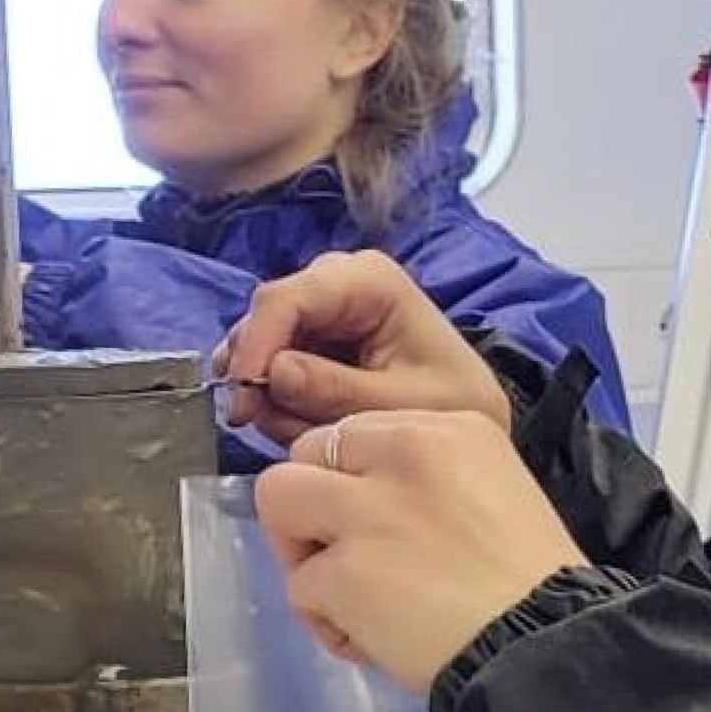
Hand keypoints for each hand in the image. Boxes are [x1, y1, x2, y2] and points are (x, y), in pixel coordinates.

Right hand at [216, 249, 510, 442]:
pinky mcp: (309, 337)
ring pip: (259, 346)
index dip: (256, 345)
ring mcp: (319, 308)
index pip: (288, 298)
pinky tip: (301, 425)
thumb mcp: (403, 405)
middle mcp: (336, 281)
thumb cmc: (451, 403)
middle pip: (266, 319)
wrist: (467, 414)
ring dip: (271, 396)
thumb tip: (274, 373)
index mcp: (369, 280)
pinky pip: (268, 364)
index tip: (243, 398)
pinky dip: (277, 400)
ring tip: (304, 431)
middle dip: (262, 377)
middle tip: (274, 428)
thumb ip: (337, 390)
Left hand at [255, 410, 582, 691]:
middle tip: (348, 556)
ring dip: (303, 554)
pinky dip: (328, 623)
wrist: (548, 647)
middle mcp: (403, 452)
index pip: (351, 432)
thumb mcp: (493, 489)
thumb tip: (364, 499)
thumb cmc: (532, 582)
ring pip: (277, 503)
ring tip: (352, 598)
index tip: (376, 521)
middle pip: (302, 454)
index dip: (349, 479)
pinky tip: (373, 641)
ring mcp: (369, 511)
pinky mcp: (345, 573)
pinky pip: (298, 589)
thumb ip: (425, 479)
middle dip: (310, 506)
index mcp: (446, 427)